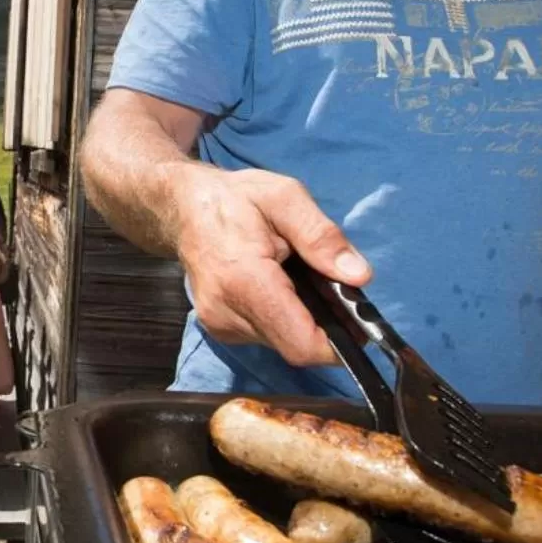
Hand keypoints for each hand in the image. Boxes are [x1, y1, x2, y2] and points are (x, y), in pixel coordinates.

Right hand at [171, 166, 368, 367]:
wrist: (181, 207)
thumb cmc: (234, 198)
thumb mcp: (285, 198)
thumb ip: (321, 237)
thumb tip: (359, 277)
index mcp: (244, 281)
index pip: (300, 342)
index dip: (338, 344)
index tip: (359, 323)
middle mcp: (227, 313)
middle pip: (295, 344)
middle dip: (324, 324)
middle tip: (333, 287)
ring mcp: (220, 326)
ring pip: (282, 343)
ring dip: (303, 321)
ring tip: (302, 280)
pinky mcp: (219, 330)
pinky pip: (266, 336)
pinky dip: (283, 319)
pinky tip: (281, 288)